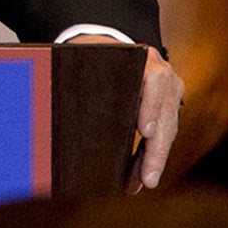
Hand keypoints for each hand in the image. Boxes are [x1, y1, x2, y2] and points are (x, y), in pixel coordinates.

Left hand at [68, 36, 183, 190]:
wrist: (107, 45)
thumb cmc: (93, 56)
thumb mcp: (87, 60)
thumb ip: (81, 81)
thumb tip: (57, 113)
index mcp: (140, 58)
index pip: (154, 79)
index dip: (151, 105)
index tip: (145, 131)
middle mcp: (161, 72)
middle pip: (166, 112)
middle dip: (157, 148)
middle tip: (148, 178)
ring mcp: (169, 88)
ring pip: (170, 126)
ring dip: (157, 157)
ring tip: (146, 182)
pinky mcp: (168, 104)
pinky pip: (165, 132)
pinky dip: (154, 154)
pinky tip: (144, 176)